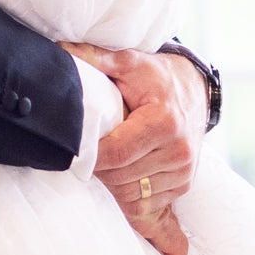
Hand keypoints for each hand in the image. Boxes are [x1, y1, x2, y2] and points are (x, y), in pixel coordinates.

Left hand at [71, 42, 198, 254]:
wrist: (194, 91)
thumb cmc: (155, 77)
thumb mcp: (128, 62)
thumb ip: (95, 57)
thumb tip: (60, 50)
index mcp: (165, 122)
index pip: (115, 154)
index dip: (89, 155)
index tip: (74, 147)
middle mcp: (179, 151)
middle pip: (121, 177)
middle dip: (97, 169)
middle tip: (83, 155)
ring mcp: (184, 172)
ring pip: (132, 194)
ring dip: (111, 184)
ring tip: (100, 163)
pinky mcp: (183, 185)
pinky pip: (147, 204)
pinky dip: (127, 196)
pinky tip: (117, 179)